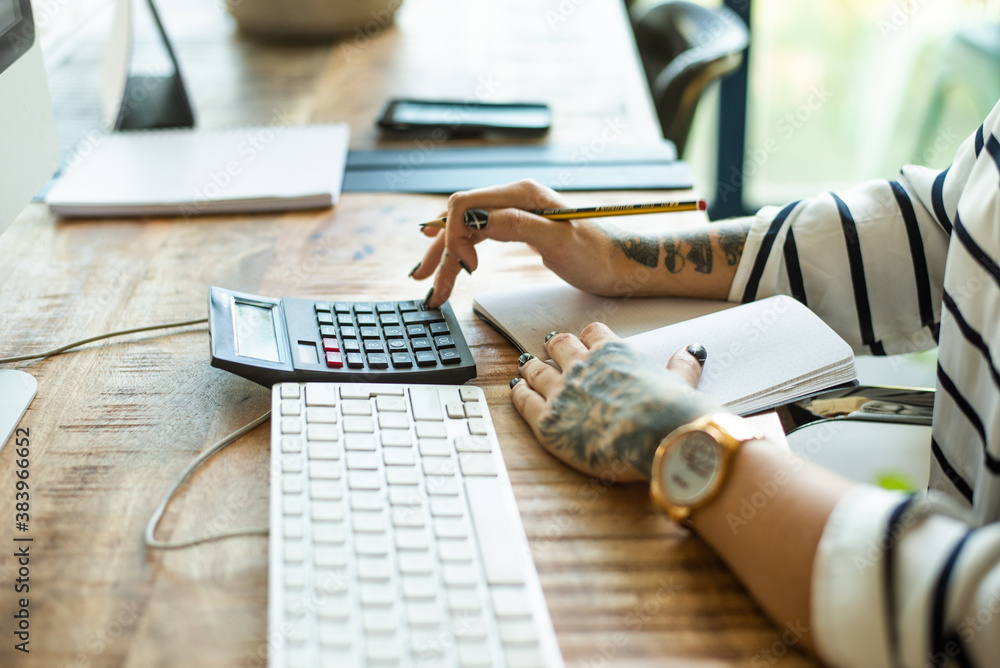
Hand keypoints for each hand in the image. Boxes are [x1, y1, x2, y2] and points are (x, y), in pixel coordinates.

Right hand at [412, 180, 626, 306]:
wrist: (622, 264)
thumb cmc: (598, 255)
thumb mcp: (559, 242)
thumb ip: (518, 226)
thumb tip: (479, 220)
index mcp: (522, 193)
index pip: (465, 204)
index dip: (453, 234)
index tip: (464, 268)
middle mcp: (514, 197)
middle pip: (459, 218)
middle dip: (440, 251)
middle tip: (427, 284)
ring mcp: (514, 212)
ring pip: (465, 230)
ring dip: (446, 257)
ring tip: (433, 287)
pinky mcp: (517, 227)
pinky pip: (478, 236)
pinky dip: (461, 255)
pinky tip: (452, 268)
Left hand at [510, 323, 717, 481]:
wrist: (656, 434)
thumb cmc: (671, 412)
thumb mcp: (681, 383)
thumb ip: (682, 366)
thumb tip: (693, 350)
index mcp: (614, 353)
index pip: (593, 333)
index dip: (587, 337)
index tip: (585, 341)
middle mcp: (583, 366)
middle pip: (559, 345)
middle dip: (554, 347)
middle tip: (549, 349)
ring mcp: (562, 391)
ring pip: (536, 369)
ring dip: (531, 366)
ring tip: (526, 366)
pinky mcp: (546, 420)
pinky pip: (523, 399)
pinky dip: (518, 391)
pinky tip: (516, 389)